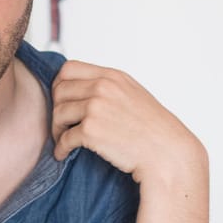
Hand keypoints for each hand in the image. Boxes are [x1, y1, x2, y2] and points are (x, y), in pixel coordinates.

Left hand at [51, 62, 204, 184]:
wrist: (166, 152)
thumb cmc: (152, 128)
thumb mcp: (132, 94)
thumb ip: (108, 87)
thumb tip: (81, 89)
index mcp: (112, 76)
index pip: (68, 69)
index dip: (59, 85)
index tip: (61, 100)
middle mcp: (102, 88)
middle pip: (59, 91)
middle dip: (56, 108)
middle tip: (61, 123)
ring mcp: (95, 108)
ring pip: (58, 113)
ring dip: (57, 129)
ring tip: (63, 139)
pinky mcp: (91, 131)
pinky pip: (64, 138)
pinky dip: (60, 148)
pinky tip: (63, 153)